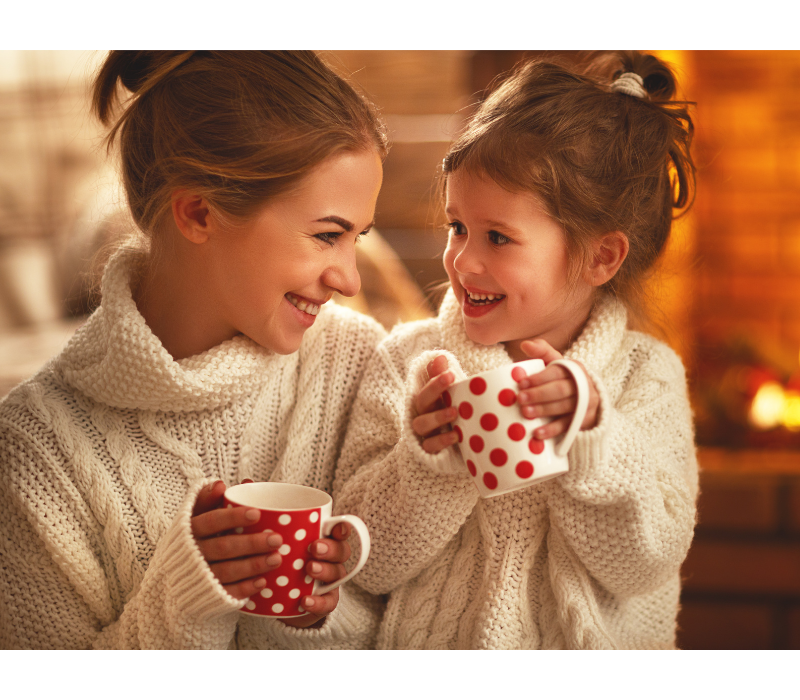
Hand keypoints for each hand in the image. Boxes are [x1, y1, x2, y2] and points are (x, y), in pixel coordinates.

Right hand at [191, 479, 282, 599]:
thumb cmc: (194, 538)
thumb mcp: (198, 516)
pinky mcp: (206, 597)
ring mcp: (198, 577)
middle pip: (222, 547)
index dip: (232, 517)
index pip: (210, 521)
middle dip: (251, 544)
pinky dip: (245, 589)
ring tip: (277, 559)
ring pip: (226, 571)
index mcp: (189, 530)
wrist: (172, 579)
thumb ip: (215, 499)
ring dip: (253, 566)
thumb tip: (236, 482)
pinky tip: (263, 582)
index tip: (257, 513)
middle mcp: (191, 553)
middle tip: (277, 539)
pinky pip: (226, 593)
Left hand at [280, 521, 353, 628]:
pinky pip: (329, 602)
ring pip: (337, 574)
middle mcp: (330, 559)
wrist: (277, 602)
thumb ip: (274, 534)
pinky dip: (319, 602)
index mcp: (323, 541)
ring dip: (325, 570)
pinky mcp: (325, 602)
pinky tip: (306, 600)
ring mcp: (330, 581)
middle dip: (331, 548)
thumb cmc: (278, 565)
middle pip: (342, 551)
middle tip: (315, 548)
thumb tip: (258, 513)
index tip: (334, 529)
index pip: (339, 531)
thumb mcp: (274, 548)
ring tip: (310, 569)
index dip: (342, 528)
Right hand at [411, 355, 458, 453]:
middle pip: (422, 400)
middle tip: (451, 378)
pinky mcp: (430, 449)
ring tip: (454, 412)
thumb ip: (443, 378)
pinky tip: (456, 435)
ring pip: (421, 424)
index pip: (427, 383)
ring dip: (437, 416)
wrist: (454, 448)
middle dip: (434, 388)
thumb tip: (440, 356)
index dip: (435, 377)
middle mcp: (423, 413)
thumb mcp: (451, 397)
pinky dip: (441, 441)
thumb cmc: (451, 416)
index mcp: (429, 399)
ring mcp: (425, 432)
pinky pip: (430, 445)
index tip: (450, 371)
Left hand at [516, 339, 599, 438]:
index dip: (539, 377)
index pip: (557, 371)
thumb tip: (525, 344)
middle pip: (561, 390)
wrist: (587, 401)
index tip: (521, 383)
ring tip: (525, 413)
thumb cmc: (563, 380)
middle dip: (539, 394)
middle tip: (520, 399)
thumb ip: (542, 351)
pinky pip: (568, 426)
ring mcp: (587, 403)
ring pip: (564, 407)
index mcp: (574, 368)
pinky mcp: (585, 420)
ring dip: (544, 410)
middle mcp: (584, 384)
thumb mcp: (556, 364)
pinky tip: (537, 433)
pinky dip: (552, 430)